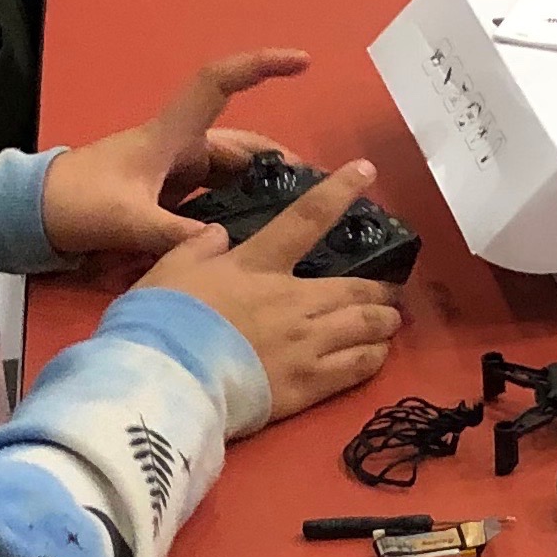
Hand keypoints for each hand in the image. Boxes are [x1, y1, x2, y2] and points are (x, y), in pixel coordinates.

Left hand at [42, 50, 311, 255]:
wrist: (32, 215)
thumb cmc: (76, 202)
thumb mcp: (127, 220)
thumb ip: (175, 234)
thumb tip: (224, 244)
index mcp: (170, 134)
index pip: (219, 83)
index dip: (260, 66)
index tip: (301, 62)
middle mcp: (177, 147)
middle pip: (240, 144)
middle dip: (278, 160)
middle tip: (319, 188)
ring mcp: (171, 172)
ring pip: (229, 173)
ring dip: (259, 187)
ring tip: (296, 215)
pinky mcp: (163, 197)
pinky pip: (212, 196)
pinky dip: (235, 207)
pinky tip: (254, 233)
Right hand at [135, 162, 402, 420]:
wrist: (169, 381)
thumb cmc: (164, 320)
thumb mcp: (170, 269)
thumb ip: (198, 247)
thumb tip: (219, 234)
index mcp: (260, 265)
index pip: (307, 218)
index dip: (339, 191)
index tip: (365, 170)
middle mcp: (294, 300)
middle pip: (355, 287)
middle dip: (380, 287)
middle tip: (391, 288)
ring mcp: (307, 344)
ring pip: (366, 326)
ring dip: (384, 320)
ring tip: (390, 321)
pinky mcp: (309, 385)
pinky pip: (358, 367)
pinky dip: (374, 357)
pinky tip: (377, 354)